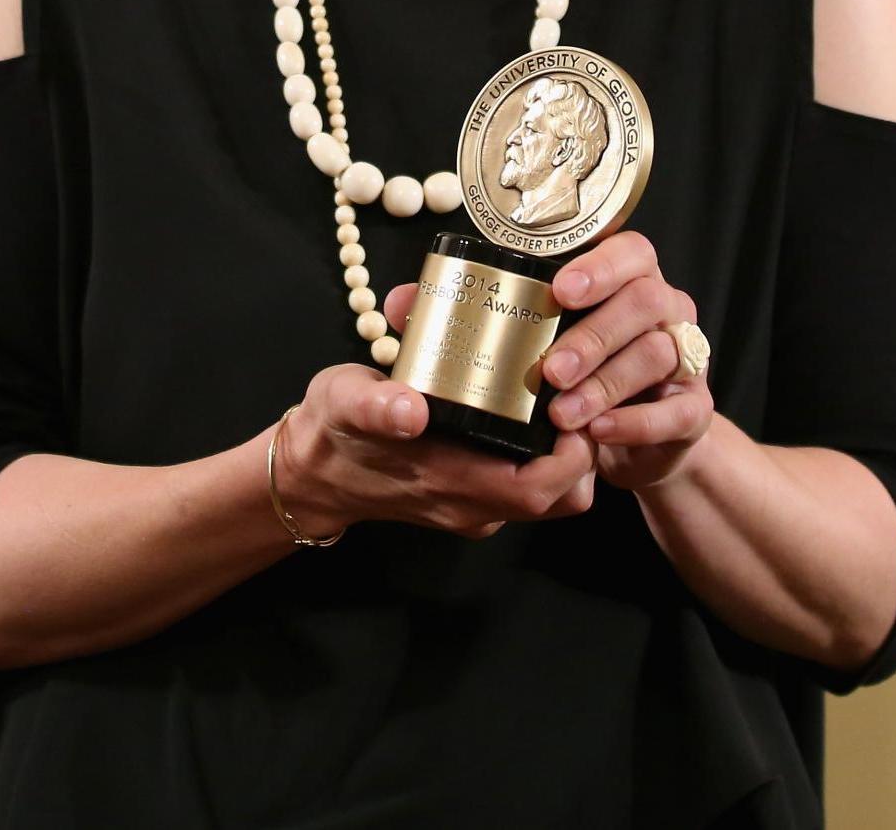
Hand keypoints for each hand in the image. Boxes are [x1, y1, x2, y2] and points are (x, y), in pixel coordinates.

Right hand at [277, 280, 596, 540]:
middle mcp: (472, 504)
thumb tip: (410, 410)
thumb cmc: (332, 432)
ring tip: (565, 397)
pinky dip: (545, 455)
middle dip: (584, 449)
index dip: (574, 456)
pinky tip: (536, 408)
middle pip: (562, 494)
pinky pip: (528, 484)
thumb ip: (375, 406)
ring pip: (551, 493)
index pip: (540, 489)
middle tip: (580, 391)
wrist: (312, 472)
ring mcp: (474, 504)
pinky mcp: (472, 494)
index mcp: (451, 484)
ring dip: (570, 453)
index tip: (578, 405)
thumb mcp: (344, 404)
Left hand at [537, 232, 713, 489]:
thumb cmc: (589, 375)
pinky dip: (634, 422)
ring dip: (604, 384)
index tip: (560, 290)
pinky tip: (599, 430)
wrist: (639, 441)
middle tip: (551, 370)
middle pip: (645, 300)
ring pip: (656, 353)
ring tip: (562, 413)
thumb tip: (486, 324)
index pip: (633, 252)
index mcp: (637, 281)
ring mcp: (688, 359)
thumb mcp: (566, 343)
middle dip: (593, 335)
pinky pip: (676, 410)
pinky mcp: (696, 407)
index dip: (600, 266)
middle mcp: (669, 311)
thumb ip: (543, 326)